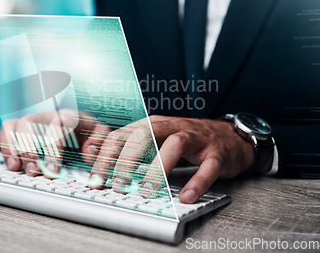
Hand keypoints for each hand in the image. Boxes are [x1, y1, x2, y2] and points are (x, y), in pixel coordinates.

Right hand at [0, 110, 109, 177]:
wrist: (80, 125)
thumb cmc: (88, 132)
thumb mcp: (101, 135)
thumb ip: (99, 141)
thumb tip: (88, 153)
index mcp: (67, 116)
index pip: (57, 126)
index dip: (52, 148)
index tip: (52, 171)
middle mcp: (44, 117)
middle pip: (28, 122)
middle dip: (28, 149)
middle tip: (33, 172)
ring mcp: (28, 124)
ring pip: (10, 125)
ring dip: (8, 147)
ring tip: (14, 168)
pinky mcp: (16, 132)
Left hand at [89, 115, 255, 203]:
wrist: (229, 137)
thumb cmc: (185, 141)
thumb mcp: (154, 140)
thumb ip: (128, 148)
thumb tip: (93, 156)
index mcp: (151, 125)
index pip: (121, 135)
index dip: (105, 157)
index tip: (95, 179)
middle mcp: (171, 127)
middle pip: (144, 135)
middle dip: (127, 160)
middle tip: (118, 183)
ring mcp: (195, 139)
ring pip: (174, 145)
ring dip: (158, 169)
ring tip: (147, 191)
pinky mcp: (216, 153)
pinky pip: (207, 166)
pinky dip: (196, 182)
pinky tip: (186, 196)